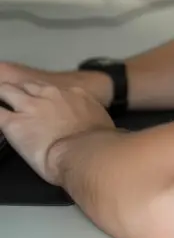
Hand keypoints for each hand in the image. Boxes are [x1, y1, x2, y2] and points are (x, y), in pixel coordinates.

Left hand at [0, 80, 114, 183]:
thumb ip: (91, 117)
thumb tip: (94, 125)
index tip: (41, 103)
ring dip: (2, 95)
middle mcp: (49, 94)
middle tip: (13, 99)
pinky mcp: (14, 124)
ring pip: (6, 91)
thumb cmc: (97, 141)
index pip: (50, 89)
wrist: (83, 152)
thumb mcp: (101, 121)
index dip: (42, 95)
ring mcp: (30, 106)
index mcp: (72, 93)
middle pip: (26, 85)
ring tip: (0, 99)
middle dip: (18, 91)